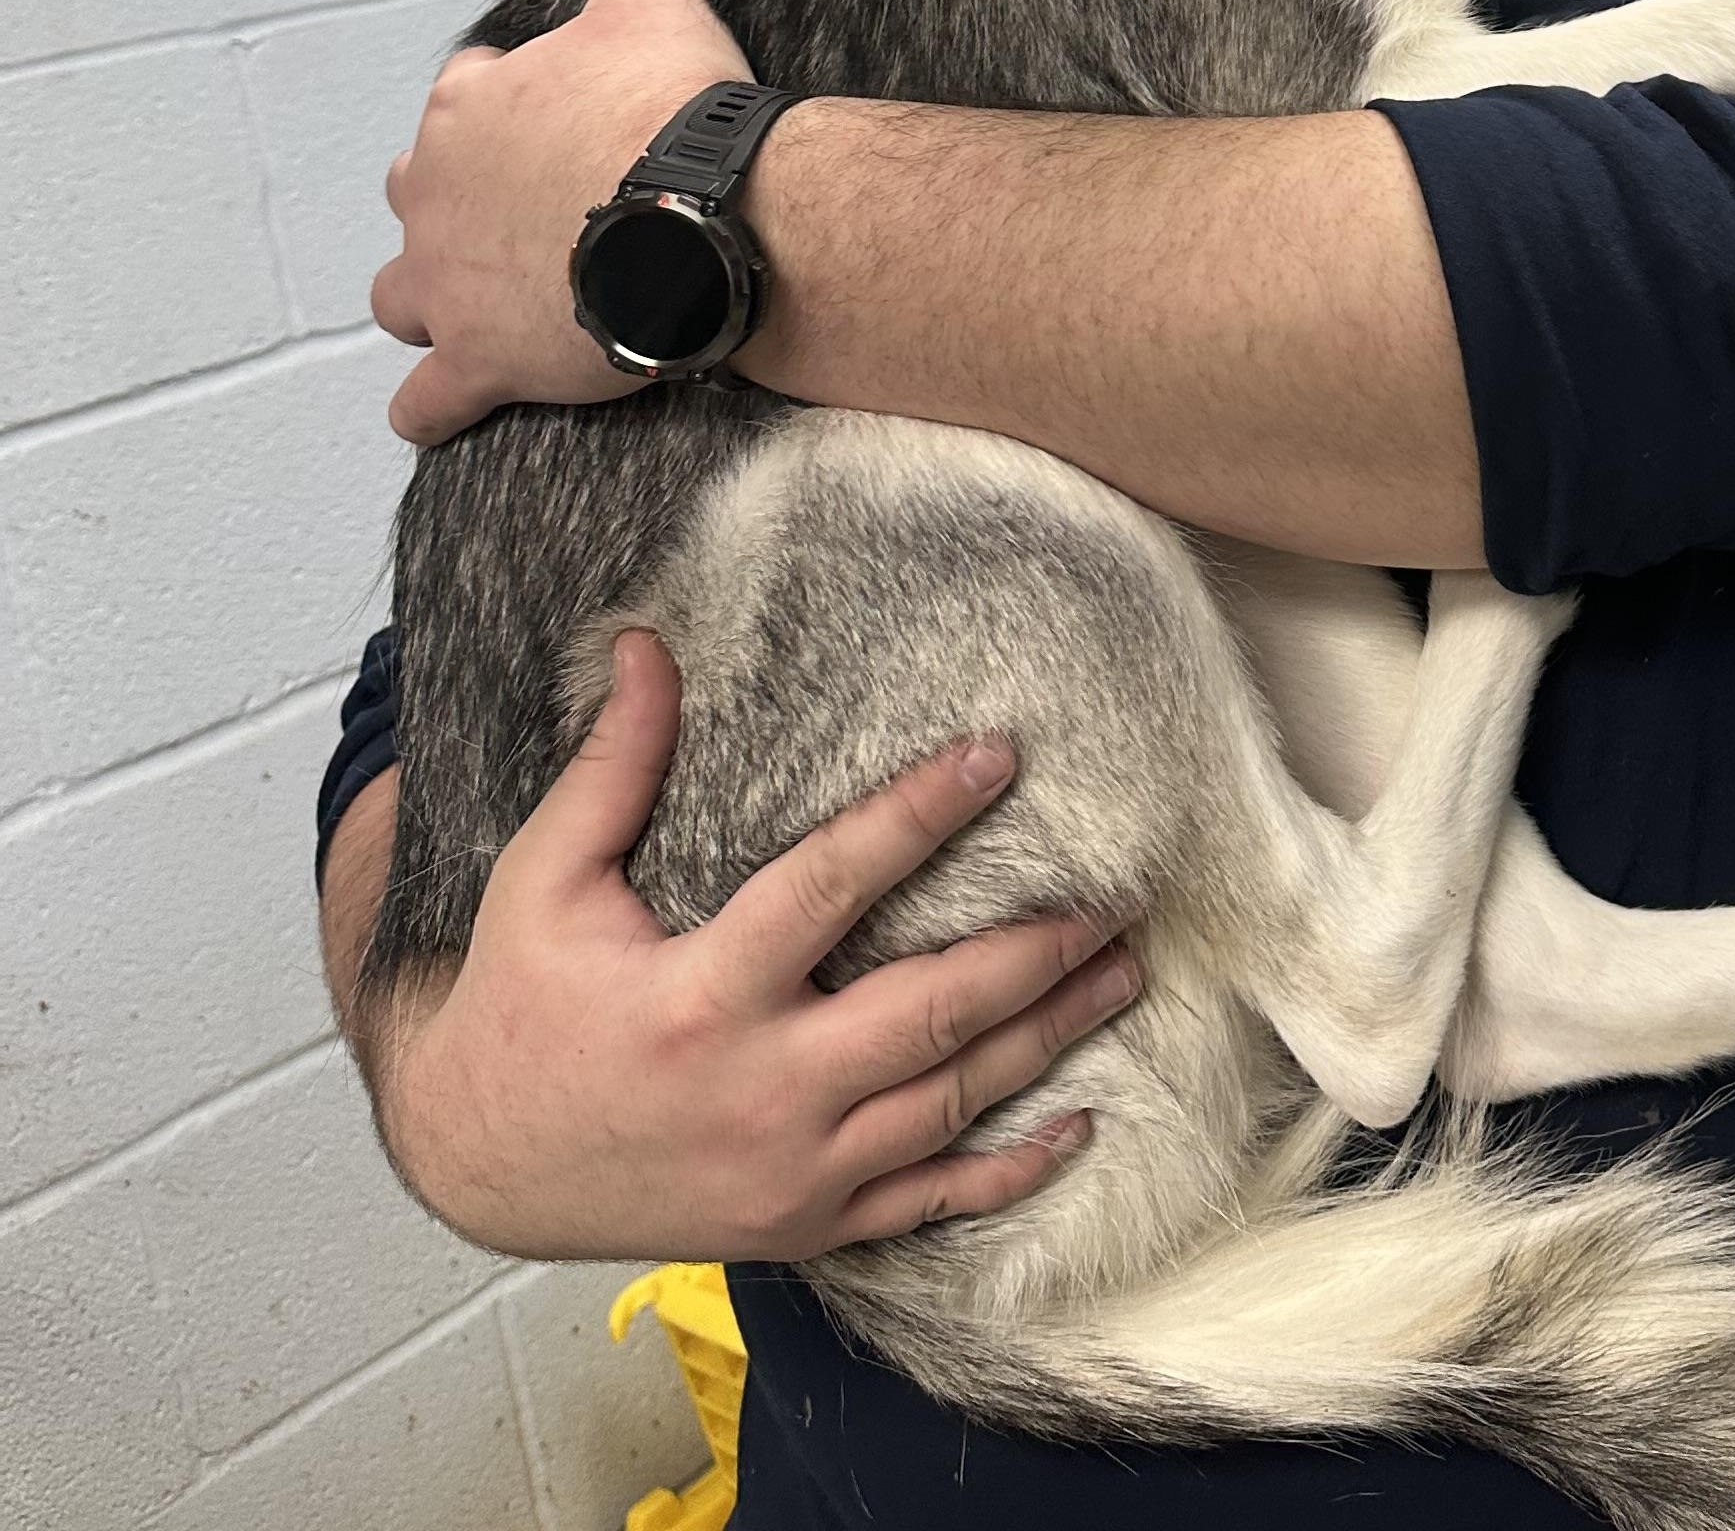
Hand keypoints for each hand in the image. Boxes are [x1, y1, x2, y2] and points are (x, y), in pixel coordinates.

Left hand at [372, 0, 749, 444]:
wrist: (706, 211)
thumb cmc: (675, 109)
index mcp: (468, 108)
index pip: (461, 101)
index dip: (510, 115)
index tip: (559, 130)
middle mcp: (434, 193)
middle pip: (416, 197)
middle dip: (456, 207)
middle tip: (530, 217)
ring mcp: (446, 283)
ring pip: (402, 298)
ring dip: (433, 302)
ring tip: (488, 310)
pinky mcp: (476, 358)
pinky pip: (425, 401)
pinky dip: (432, 407)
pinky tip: (447, 409)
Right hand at [376, 632, 1138, 1260]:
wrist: (474, 1162)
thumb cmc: (518, 1004)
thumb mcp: (542, 880)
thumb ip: (611, 767)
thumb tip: (646, 644)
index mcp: (700, 997)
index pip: (835, 887)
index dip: (921, 815)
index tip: (1000, 755)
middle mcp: (760, 1091)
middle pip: (933, 1013)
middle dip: (1037, 951)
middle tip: (1118, 893)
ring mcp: (791, 1171)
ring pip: (952, 1102)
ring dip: (1049, 1036)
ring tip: (1125, 969)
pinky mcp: (804, 1225)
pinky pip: (929, 1205)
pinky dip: (1010, 1170)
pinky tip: (1079, 1124)